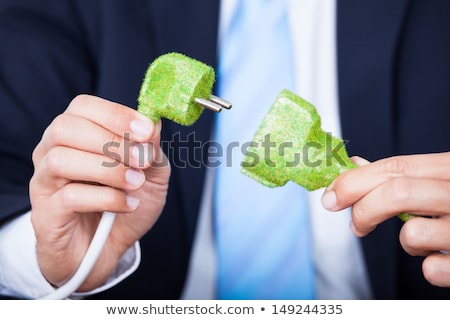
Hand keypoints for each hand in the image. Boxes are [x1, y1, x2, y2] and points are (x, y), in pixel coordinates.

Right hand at [29, 95, 169, 291]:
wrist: (106, 251)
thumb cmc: (124, 205)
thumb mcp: (151, 175)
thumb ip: (152, 149)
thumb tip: (155, 122)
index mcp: (76, 135)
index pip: (83, 106)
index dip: (116, 114)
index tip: (146, 131)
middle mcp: (52, 153)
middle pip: (66, 128)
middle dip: (112, 141)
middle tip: (143, 161)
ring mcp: (45, 183)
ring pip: (63, 160)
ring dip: (109, 170)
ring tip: (135, 183)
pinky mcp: (45, 214)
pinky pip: (70, 197)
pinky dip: (107, 198)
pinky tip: (127, 204)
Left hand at [321, 152, 449, 286]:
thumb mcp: (440, 180)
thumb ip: (400, 174)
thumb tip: (354, 163)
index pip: (396, 167)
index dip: (355, 180)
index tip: (331, 196)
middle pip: (398, 193)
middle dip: (363, 210)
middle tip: (356, 225)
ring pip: (412, 234)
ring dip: (406, 242)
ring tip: (422, 240)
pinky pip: (433, 269)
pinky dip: (430, 268)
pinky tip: (444, 259)